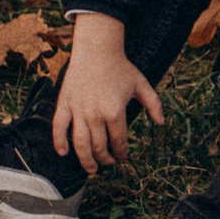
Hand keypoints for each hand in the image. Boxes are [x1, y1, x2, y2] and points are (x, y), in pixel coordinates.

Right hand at [51, 13, 162, 172]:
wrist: (97, 50)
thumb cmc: (121, 68)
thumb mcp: (142, 85)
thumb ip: (154, 104)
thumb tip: (161, 123)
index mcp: (115, 112)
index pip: (118, 141)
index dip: (121, 153)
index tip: (122, 159)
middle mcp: (95, 114)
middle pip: (99, 146)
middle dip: (105, 159)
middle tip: (108, 163)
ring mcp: (78, 110)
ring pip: (79, 143)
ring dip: (85, 159)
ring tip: (91, 169)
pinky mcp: (64, 104)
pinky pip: (58, 127)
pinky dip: (59, 141)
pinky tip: (63, 153)